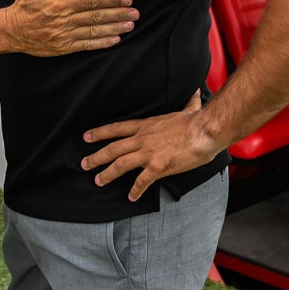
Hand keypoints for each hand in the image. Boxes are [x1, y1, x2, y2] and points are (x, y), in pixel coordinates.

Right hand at [6, 0, 135, 55]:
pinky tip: (115, 40)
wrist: (11, 30)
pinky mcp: (64, 48)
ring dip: (114, 28)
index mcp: (62, 4)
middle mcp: (65, 20)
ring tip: (129, 25)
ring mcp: (65, 35)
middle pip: (97, 16)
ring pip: (94, 31)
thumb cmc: (25, 7)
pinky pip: (86, 46)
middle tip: (135, 13)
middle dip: (118, 14)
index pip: (91, 0)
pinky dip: (101, 43)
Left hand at [81, 91, 222, 201]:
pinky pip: (142, 181)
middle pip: (113, 148)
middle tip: (83, 164)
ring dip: (107, 173)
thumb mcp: (187, 110)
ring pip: (120, 164)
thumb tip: (196, 92)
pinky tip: (131, 197)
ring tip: (98, 181)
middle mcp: (142, 138)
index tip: (86, 136)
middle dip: (96, 156)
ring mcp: (148, 153)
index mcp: (146, 125)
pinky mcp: (158, 166)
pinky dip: (135, 190)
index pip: (116, 128)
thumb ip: (188, 103)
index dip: (100, 132)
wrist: (204, 131)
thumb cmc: (197, 121)